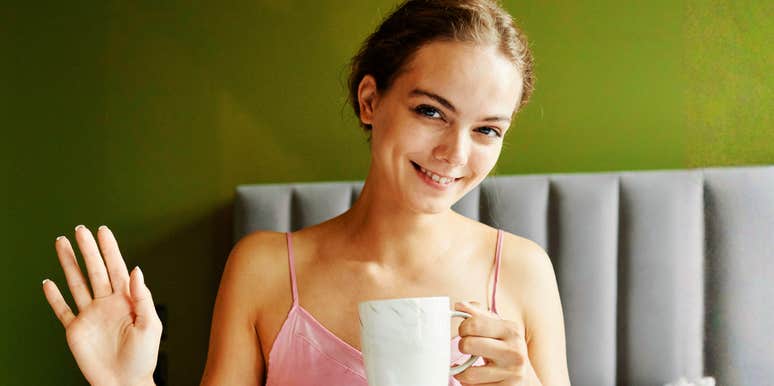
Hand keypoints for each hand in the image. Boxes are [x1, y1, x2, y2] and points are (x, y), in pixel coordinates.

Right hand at [42, 225, 160, 385]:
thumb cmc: (143, 357)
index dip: (109, 249)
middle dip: (87, 250)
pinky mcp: (76, 330)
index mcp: (126, 300)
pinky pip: (62, 310)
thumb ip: (143, 297)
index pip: (116, 268)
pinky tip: (48, 282)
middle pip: (94, 270)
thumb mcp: (150, 325)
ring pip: (77, 283)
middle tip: (80, 230)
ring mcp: (90, 315)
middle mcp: (106, 303)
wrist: (125, 383)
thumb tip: (136, 270)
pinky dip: (54, 297)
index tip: (102, 231)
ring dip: (69, 264)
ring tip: (61, 244)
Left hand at [453, 301, 536, 384]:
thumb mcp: (498, 328)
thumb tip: (460, 305)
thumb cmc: (508, 348)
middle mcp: (514, 351)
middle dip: (462, 346)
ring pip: (469, 372)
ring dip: (462, 370)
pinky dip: (469, 383)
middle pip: (468, 345)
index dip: (463, 328)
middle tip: (467, 347)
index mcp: (511, 330)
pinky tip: (476, 377)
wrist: (526, 376)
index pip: (473, 324)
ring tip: (469, 364)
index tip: (465, 332)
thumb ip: (479, 315)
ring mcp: (511, 373)